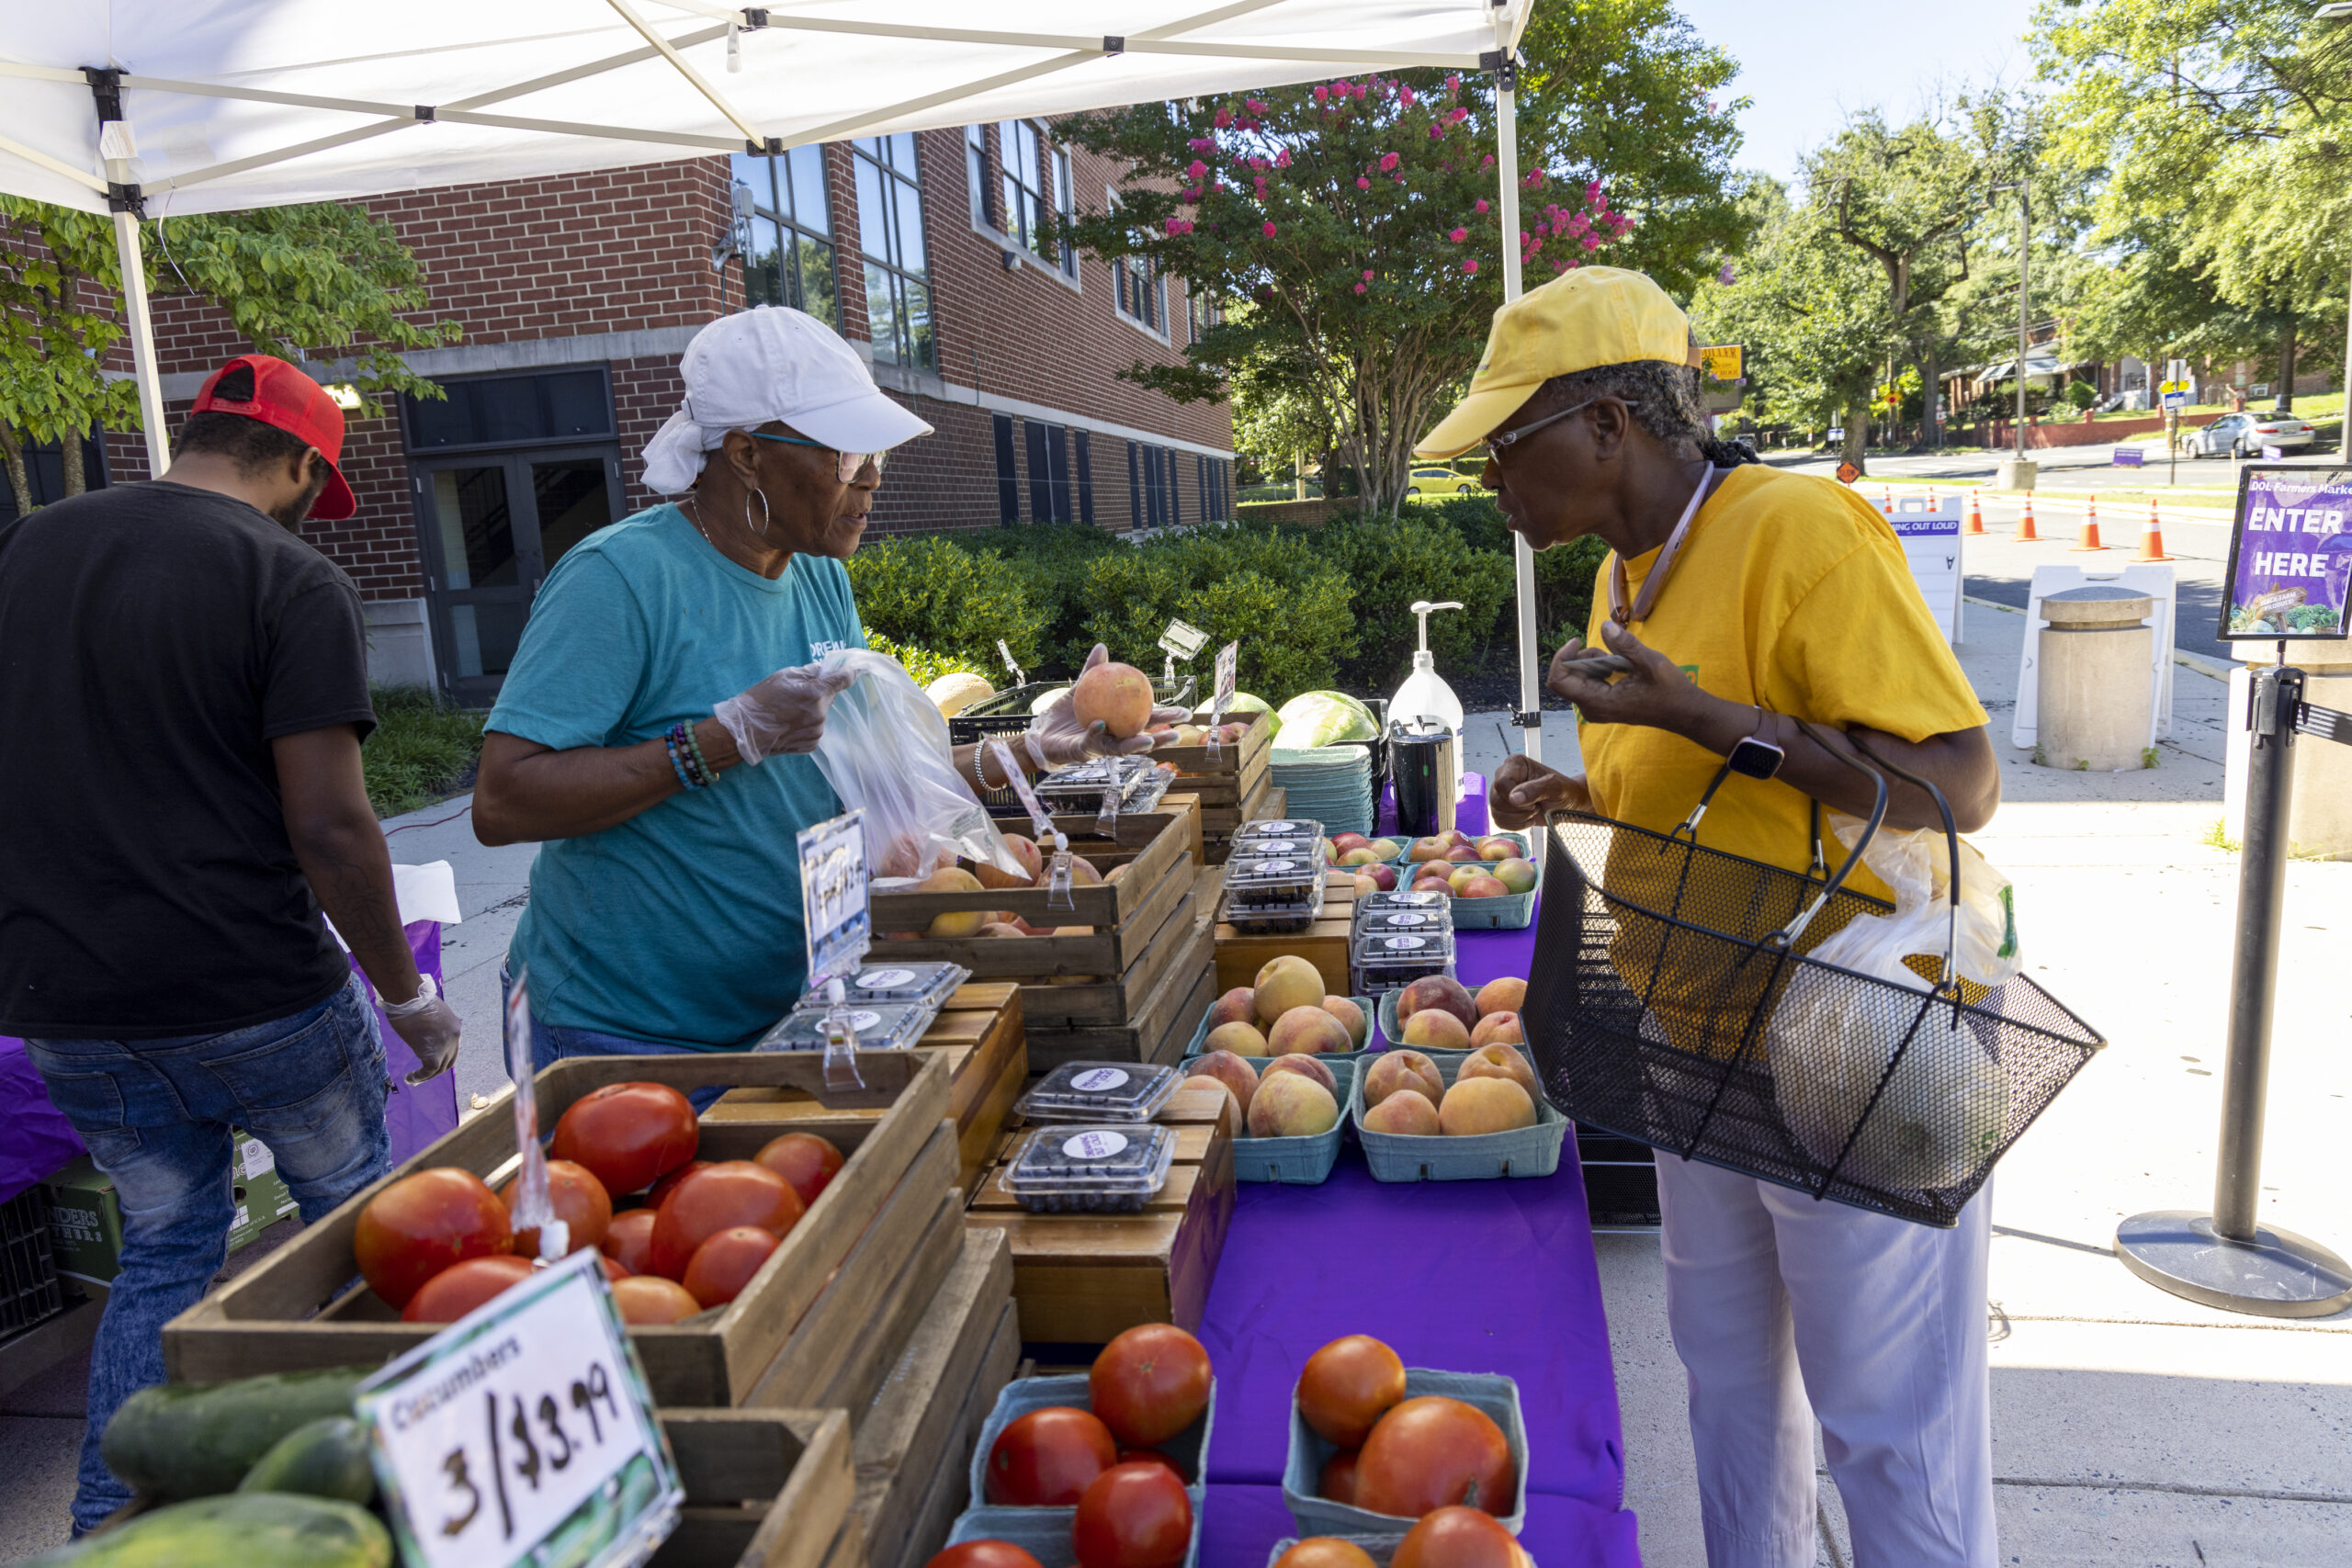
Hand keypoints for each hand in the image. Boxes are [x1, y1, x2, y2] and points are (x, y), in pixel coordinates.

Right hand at [386, 994, 462, 1083]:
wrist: (408, 997)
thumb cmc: (412, 1001)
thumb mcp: (429, 1014)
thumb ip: (432, 1026)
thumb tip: (423, 1034)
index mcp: (455, 1027)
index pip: (452, 1048)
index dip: (442, 1056)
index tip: (429, 1062)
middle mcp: (455, 1037)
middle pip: (448, 1060)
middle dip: (436, 1069)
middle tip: (422, 1075)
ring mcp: (446, 1046)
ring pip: (439, 1068)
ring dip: (427, 1075)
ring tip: (413, 1078)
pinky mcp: (433, 1054)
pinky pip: (428, 1070)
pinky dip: (419, 1077)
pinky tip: (409, 1078)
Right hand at [712, 662, 855, 764]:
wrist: (745, 731)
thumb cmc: (761, 700)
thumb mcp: (783, 677)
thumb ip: (810, 672)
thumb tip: (827, 669)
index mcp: (815, 693)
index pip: (843, 679)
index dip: (851, 672)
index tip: (856, 668)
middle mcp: (820, 713)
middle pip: (830, 697)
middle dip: (820, 692)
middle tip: (798, 694)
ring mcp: (817, 731)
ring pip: (822, 713)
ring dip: (813, 710)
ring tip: (789, 711)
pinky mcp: (812, 744)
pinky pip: (816, 728)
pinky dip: (807, 724)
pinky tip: (790, 724)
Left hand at [1026, 645, 1189, 768]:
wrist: (1041, 732)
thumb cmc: (1065, 714)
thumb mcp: (1080, 688)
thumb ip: (1092, 671)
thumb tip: (1102, 646)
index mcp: (1119, 724)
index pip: (1146, 720)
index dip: (1165, 718)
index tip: (1184, 711)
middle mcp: (1113, 739)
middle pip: (1141, 738)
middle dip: (1162, 738)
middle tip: (1179, 732)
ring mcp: (1099, 747)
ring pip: (1122, 749)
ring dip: (1137, 745)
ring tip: (1151, 741)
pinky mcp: (1081, 752)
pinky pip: (1091, 742)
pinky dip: (1095, 733)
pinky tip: (1100, 724)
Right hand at [1491, 753, 1590, 829]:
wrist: (1568, 804)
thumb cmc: (1565, 791)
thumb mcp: (1556, 787)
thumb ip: (1536, 789)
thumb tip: (1513, 798)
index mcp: (1515, 764)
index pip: (1501, 783)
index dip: (1514, 797)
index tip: (1533, 802)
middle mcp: (1504, 776)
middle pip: (1496, 799)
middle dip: (1518, 810)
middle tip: (1536, 806)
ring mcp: (1501, 793)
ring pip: (1496, 812)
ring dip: (1518, 818)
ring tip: (1534, 811)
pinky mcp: (1502, 808)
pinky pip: (1499, 821)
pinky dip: (1516, 825)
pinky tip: (1529, 819)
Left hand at [1546, 620, 1709, 734]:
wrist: (1683, 711)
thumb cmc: (1668, 690)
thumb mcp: (1649, 662)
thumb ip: (1625, 645)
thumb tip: (1605, 626)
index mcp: (1598, 702)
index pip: (1559, 681)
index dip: (1562, 657)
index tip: (1578, 641)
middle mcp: (1592, 709)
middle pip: (1568, 677)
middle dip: (1583, 658)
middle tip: (1611, 652)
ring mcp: (1596, 708)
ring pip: (1578, 678)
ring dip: (1593, 663)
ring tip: (1620, 661)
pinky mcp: (1603, 704)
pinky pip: (1589, 682)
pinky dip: (1599, 669)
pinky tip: (1621, 668)